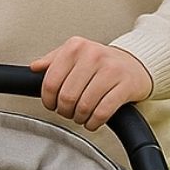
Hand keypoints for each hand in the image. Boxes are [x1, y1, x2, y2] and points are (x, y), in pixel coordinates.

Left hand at [30, 38, 152, 129]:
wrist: (135, 63)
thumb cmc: (102, 62)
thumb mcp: (75, 54)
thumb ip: (53, 60)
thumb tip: (34, 68)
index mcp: (75, 47)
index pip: (51, 81)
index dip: (48, 99)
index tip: (51, 104)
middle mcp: (93, 55)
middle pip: (67, 96)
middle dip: (64, 110)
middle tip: (67, 112)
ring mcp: (111, 70)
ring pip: (84, 105)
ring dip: (78, 118)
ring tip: (79, 116)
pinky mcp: (125, 86)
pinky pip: (103, 111)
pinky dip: (93, 122)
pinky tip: (92, 121)